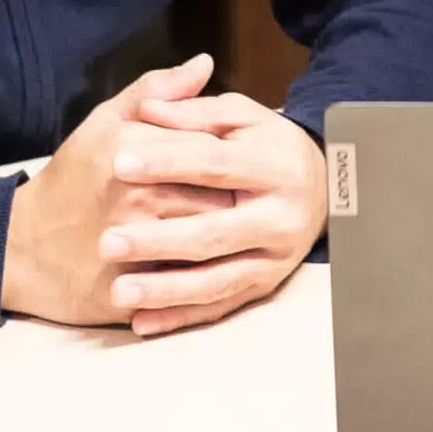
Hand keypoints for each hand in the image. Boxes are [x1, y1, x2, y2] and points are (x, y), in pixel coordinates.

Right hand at [0, 54, 238, 325]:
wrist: (20, 248)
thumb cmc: (71, 179)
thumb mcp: (104, 123)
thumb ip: (157, 91)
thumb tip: (205, 62)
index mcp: (130, 149)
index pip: (209, 145)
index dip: (232, 152)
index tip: (244, 157)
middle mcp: (134, 195)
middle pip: (218, 191)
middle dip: (242, 194)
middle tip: (257, 195)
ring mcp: (134, 244)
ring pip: (210, 235)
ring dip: (232, 232)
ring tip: (241, 226)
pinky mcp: (133, 287)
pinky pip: (189, 280)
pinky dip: (210, 271)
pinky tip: (220, 262)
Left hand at [100, 87, 329, 339]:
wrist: (325, 187)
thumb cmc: (269, 146)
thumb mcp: (242, 117)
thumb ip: (194, 112)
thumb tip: (147, 109)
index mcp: (274, 166)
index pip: (215, 164)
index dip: (167, 162)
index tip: (119, 164)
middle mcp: (279, 217)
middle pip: (214, 232)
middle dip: (159, 241)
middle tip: (107, 243)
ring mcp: (273, 258)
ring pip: (216, 280)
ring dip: (165, 290)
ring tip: (118, 291)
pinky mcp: (264, 286)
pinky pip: (219, 307)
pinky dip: (179, 318)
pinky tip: (140, 322)